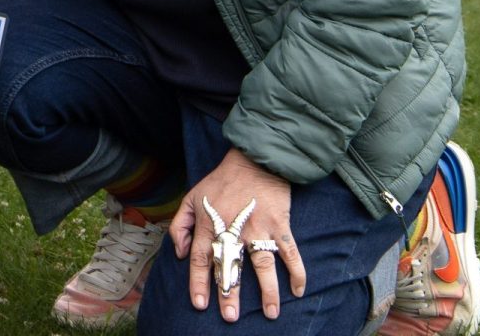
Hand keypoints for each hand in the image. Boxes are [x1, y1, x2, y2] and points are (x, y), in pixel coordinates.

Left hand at [170, 147, 305, 321]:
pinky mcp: (280, 226)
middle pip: (231, 267)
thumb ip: (180, 226)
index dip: (199, 283)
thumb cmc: (220, 182)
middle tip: (230, 317)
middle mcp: (233, 230)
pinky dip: (298, 272)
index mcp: (210, 225)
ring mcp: (259, 229)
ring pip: (263, 266)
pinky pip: (291, 253)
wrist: (253, 161)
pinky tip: (299, 291)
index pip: (200, 259)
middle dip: (230, 294)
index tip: (200, 305)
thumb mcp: (191, 198)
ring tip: (272, 314)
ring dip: (268, 292)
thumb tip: (180, 254)